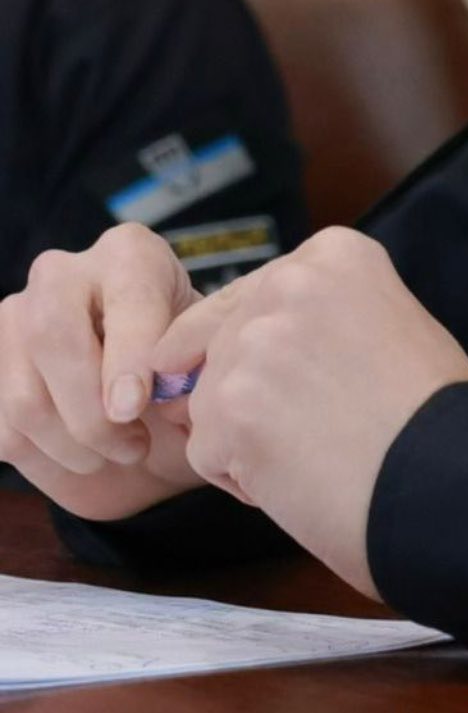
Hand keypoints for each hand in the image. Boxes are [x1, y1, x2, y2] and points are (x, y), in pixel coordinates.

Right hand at [0, 222, 206, 519]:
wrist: (140, 380)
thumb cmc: (179, 360)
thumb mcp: (202, 352)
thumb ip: (193, 365)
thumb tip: (170, 395)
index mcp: (129, 254)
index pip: (124, 299)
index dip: (128, 357)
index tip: (134, 406)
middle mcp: (62, 274)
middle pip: (55, 340)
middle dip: (92, 413)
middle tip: (133, 446)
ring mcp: (14, 317)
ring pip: (26, 398)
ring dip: (73, 445)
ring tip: (119, 453)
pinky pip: (5, 429)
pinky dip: (47, 458)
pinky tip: (85, 458)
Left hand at [149, 227, 467, 599]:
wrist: (443, 469)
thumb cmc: (430, 408)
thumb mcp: (389, 317)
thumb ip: (322, 313)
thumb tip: (250, 342)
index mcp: (332, 254)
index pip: (251, 298)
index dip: (275, 351)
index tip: (321, 375)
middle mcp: (286, 284)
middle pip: (221, 346)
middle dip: (254, 392)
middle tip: (323, 419)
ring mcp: (252, 345)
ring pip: (208, 402)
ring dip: (246, 435)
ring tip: (316, 447)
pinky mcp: (228, 409)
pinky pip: (207, 453)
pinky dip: (244, 477)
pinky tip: (301, 474)